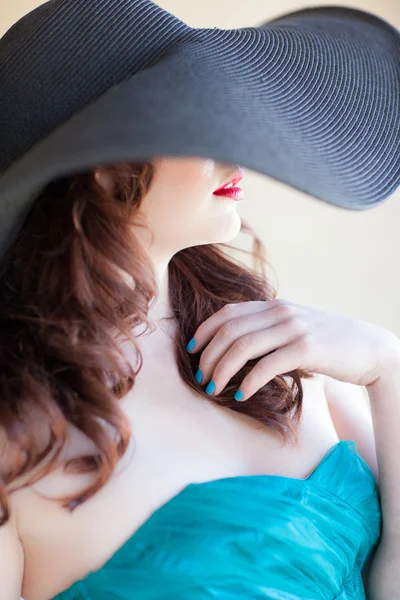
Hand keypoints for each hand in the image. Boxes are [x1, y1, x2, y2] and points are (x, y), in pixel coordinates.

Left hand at [187, 299, 399, 400]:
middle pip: (229, 331)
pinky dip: (248, 381)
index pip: (227, 313)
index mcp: (273, 305)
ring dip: (221, 370)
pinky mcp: (305, 348)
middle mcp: (279, 312)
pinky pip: (266, 365)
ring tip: (213, 389)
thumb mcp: (293, 327)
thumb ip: (267, 329)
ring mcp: (292, 328)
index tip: (190, 350)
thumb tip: (234, 346)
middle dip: (208, 355)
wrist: (367, 348)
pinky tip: (241, 394)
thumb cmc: (326, 342)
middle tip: (200, 377)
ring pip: (242, 346)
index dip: (204, 331)